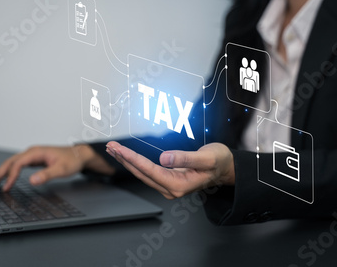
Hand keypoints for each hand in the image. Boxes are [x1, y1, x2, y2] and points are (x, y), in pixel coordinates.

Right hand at [0, 145, 114, 190]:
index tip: (6, 188)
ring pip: (12, 163)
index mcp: (36, 152)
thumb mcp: (62, 169)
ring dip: (2, 173)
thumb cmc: (71, 160)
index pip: (18, 163)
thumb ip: (47, 175)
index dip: (11, 176)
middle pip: (10, 162)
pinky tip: (6, 180)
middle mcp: (32, 152)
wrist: (78, 155)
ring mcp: (32, 155)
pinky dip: (9, 172)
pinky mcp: (34, 160)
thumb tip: (32, 181)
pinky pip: (17, 166)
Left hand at [106, 141, 234, 198]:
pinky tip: (128, 156)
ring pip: (142, 173)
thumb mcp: (206, 158)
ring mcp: (168, 186)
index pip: (150, 170)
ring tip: (114, 150)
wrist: (226, 168)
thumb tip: (164, 158)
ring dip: (127, 161)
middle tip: (110, 146)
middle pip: (141, 173)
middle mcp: (171, 189)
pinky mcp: (168, 181)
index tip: (120, 150)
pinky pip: (147, 172)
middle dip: (124, 159)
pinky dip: (135, 163)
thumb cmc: (219, 162)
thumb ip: (185, 158)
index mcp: (179, 185)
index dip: (133, 159)